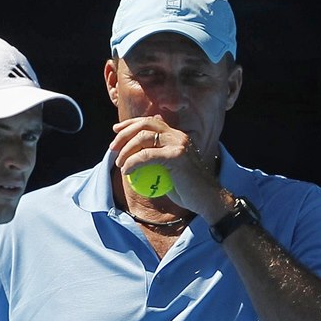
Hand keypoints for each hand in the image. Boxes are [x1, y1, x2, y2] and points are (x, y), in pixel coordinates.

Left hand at [110, 115, 226, 219]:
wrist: (207, 199)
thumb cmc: (187, 189)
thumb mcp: (169, 170)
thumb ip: (155, 160)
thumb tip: (133, 156)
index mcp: (176, 136)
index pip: (150, 122)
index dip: (130, 123)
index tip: (116, 130)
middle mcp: (178, 136)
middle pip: (145, 124)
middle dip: (124, 133)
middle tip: (113, 147)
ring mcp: (178, 144)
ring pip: (144, 137)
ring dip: (126, 149)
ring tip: (119, 163)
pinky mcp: (176, 156)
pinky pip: (146, 156)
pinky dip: (132, 162)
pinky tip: (126, 171)